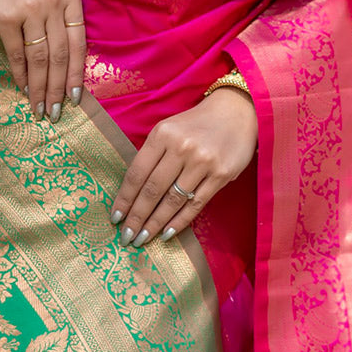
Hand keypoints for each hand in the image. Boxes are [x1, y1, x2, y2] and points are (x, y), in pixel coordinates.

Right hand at [0, 0, 85, 121]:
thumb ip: (59, 23)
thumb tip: (65, 73)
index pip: (78, 43)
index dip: (76, 75)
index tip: (75, 99)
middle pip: (59, 55)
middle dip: (57, 89)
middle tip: (55, 112)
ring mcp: (29, 7)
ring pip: (39, 59)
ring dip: (39, 88)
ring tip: (39, 108)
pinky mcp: (6, 17)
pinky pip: (17, 55)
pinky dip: (21, 75)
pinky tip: (23, 89)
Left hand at [109, 88, 257, 245]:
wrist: (237, 112)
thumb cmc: (196, 125)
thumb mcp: (169, 130)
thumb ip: (152, 156)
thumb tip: (132, 195)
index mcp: (163, 134)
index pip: (137, 173)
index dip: (124, 199)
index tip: (115, 219)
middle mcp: (181, 148)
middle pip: (152, 190)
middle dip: (136, 217)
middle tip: (126, 237)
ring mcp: (202, 162)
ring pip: (173, 201)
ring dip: (155, 224)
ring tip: (143, 239)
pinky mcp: (221, 175)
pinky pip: (195, 204)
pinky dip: (179, 221)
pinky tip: (166, 234)